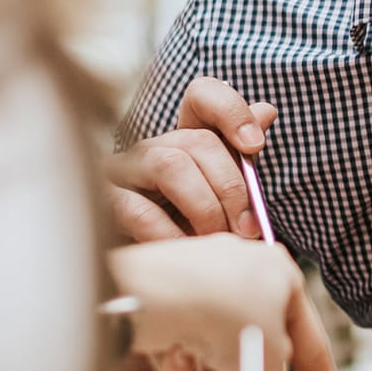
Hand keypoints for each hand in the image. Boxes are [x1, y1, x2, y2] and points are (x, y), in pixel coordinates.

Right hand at [107, 76, 275, 241]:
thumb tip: (266, 111)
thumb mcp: (220, 198)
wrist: (147, 275)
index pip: (202, 96)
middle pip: (197, 139)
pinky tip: (185, 251)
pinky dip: (170, 234)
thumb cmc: (186, 233)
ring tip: (217, 240)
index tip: (256, 145)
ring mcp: (124, 171)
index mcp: (183, 140)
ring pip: (170, 165)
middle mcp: (152, 147)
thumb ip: (241, 160)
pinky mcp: (105, 202)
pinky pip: (139, 210)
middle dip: (231, 184)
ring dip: (205, 207)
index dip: (231, 110)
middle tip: (248, 227)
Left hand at [110, 234, 335, 370]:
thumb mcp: (270, 357)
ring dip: (213, 370)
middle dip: (250, 368)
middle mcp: (243, 271)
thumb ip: (277, 369)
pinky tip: (176, 357)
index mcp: (280, 272)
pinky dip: (183, 361)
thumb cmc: (224, 313)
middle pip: (255, 341)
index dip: (318, 367)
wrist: (154, 294)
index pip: (308, 334)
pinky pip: (186, 343)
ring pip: (217, 348)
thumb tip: (269, 370)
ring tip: (206, 369)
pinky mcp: (168, 298)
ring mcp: (204, 282)